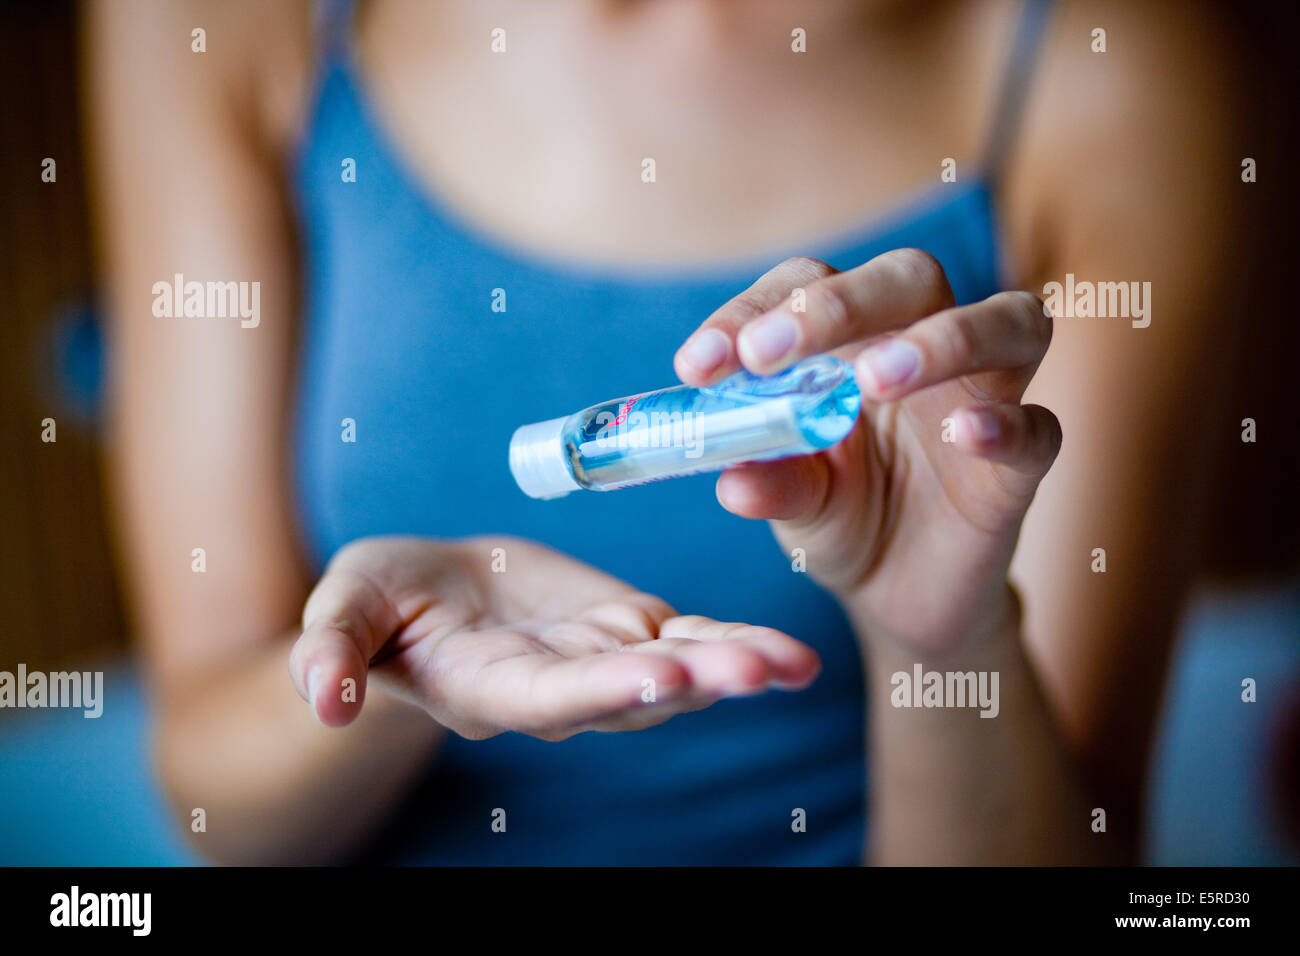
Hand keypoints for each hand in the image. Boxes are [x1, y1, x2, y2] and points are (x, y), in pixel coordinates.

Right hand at [288, 536, 819, 738]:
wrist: (434, 590)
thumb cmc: (383, 601)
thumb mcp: (344, 607)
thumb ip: (333, 652)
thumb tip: (324, 702)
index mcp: (488, 688)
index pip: (549, 698)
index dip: (600, 689)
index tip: (655, 676)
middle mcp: (558, 689)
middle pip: (631, 695)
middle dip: (693, 685)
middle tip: (755, 673)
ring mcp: (602, 660)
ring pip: (676, 670)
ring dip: (733, 668)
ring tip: (793, 665)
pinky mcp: (631, 627)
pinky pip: (691, 636)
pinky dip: (735, 642)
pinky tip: (787, 653)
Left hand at [674, 250, 1059, 654]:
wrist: (901, 598)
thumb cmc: (843, 518)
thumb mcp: (795, 501)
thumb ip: (771, 479)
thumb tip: (731, 480)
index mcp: (852, 339)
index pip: (809, 285)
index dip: (753, 311)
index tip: (697, 367)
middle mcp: (925, 348)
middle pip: (911, 278)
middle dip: (838, 304)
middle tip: (768, 355)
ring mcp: (985, 398)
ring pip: (1007, 322)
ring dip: (942, 338)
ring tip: (877, 379)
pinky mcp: (1021, 466)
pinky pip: (1038, 429)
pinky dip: (1006, 425)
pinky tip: (964, 436)